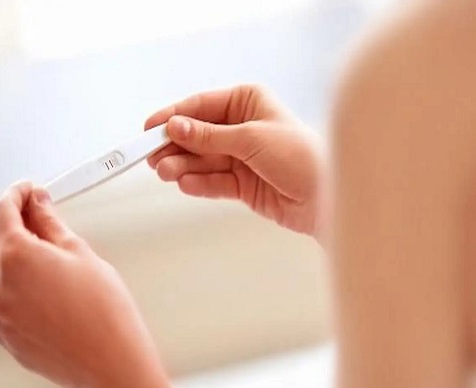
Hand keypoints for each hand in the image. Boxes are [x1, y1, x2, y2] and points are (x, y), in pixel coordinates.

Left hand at [0, 183, 162, 387]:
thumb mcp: (83, 255)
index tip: (26, 190)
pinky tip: (24, 288)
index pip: (4, 214)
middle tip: (38, 219)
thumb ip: (52, 227)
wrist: (111, 360)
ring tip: (22, 257)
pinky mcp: (5, 338)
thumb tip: (39, 207)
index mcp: (18, 259)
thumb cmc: (105, 312)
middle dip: (12, 225)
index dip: (16, 195)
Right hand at [145, 84, 323, 236]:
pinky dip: (199, 183)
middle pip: (198, 136)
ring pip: (203, 161)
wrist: (326, 198)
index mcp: (248, 102)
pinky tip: (185, 184)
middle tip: (153, 158)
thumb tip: (175, 127)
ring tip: (166, 173)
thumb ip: (210, 137)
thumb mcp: (251, 139)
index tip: (149, 128)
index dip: (173, 117)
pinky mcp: (243, 184)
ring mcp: (242, 157)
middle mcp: (242, 127)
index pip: (202, 106)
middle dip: (176, 147)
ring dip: (183, 167)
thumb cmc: (301, 156)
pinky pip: (214, 182)